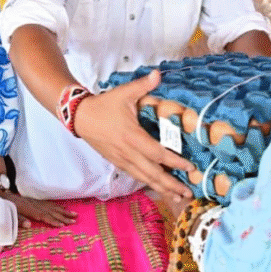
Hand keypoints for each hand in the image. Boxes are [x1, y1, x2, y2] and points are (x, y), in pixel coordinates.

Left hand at [3, 193, 76, 227]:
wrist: (2, 194)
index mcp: (30, 209)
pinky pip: (50, 203)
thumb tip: (29, 225)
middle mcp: (36, 205)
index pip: (45, 216)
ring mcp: (37, 202)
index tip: (63, 225)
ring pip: (53, 207)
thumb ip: (20, 220)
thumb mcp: (10, 213)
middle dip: (64, 216)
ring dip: (64, 211)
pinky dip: (58, 206)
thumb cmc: (6, 206)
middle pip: (52, 211)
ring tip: (74, 214)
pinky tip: (63, 208)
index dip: (54, 221)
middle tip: (74, 221)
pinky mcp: (36, 201)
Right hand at [74, 70, 194, 201]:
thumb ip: (143, 85)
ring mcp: (122, 160)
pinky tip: (159, 189)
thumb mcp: (124, 93)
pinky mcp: (118, 163)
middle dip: (171, 185)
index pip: (157, 153)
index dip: (174, 161)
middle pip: (153, 173)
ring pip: (144, 178)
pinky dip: (149, 184)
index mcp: (132, 136)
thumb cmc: (104, 105)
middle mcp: (128, 152)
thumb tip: (158, 74)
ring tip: (178, 197)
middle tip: (189, 193)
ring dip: (162, 189)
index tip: (190, 167)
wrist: (80, 117)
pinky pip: (136, 176)